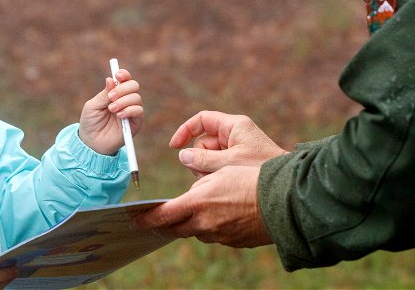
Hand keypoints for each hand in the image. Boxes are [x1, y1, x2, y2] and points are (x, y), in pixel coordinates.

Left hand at [78, 67, 142, 155]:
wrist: (92, 142)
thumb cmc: (90, 122)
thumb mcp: (93, 106)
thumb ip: (104, 94)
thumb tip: (111, 79)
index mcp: (115, 93)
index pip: (125, 79)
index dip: (124, 74)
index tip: (117, 75)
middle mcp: (126, 100)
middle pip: (134, 85)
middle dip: (123, 89)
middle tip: (110, 97)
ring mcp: (131, 111)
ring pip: (136, 97)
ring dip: (123, 101)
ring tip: (111, 109)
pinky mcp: (136, 122)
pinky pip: (139, 110)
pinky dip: (129, 110)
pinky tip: (119, 115)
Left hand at [135, 165, 271, 246]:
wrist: (280, 202)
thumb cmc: (249, 179)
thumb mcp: (220, 172)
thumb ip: (200, 185)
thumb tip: (191, 196)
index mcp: (197, 203)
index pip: (163, 216)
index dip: (147, 219)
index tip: (135, 221)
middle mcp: (205, 224)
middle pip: (177, 228)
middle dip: (167, 224)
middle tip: (159, 220)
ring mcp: (219, 236)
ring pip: (197, 232)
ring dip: (192, 223)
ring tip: (197, 212)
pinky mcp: (232, 242)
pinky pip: (215, 236)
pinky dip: (213, 227)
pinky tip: (222, 216)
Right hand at [169, 111, 286, 176]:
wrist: (287, 185)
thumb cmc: (262, 170)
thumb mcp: (230, 163)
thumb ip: (204, 160)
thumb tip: (182, 156)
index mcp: (234, 126)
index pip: (202, 120)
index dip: (186, 131)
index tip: (174, 147)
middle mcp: (234, 134)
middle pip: (203, 143)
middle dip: (200, 160)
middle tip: (207, 175)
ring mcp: (236, 149)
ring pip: (208, 157)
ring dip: (207, 171)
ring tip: (219, 181)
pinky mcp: (237, 162)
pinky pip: (217, 167)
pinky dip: (215, 176)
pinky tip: (222, 185)